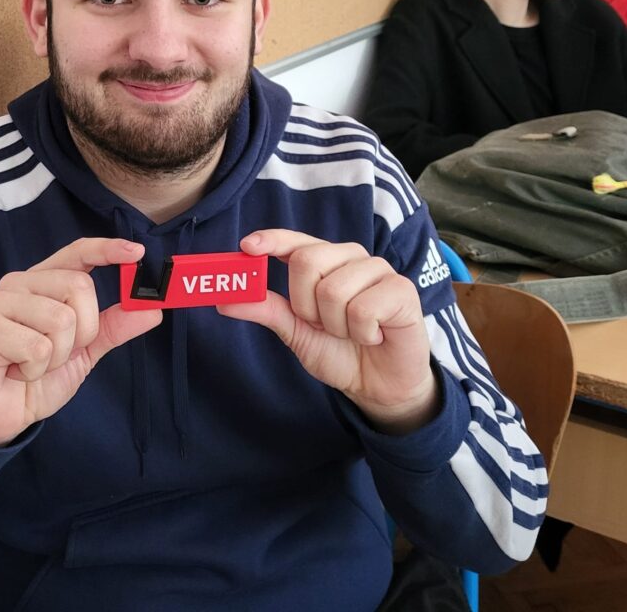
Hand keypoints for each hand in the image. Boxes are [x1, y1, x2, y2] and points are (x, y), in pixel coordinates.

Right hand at [0, 238, 161, 445]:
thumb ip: (113, 327)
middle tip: (59, 353)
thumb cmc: (37, 377)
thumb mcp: (84, 351)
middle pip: (79, 287)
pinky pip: (37, 347)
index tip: (136, 253)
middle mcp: (19, 283)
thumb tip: (152, 309)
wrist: (1, 416)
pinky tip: (18, 372)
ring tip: (35, 364)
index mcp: (42, 281)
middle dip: (83, 332)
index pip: (77, 252)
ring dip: (58, 356)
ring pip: (61, 319)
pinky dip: (37, 369)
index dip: (107, 249)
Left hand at [218, 230, 438, 433]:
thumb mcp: (296, 331)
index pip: (295, 241)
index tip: (247, 247)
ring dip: (336, 325)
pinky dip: (362, 333)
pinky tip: (374, 335)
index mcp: (324, 261)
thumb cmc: (339, 352)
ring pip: (333, 290)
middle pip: (307, 262)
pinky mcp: (402, 290)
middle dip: (306, 306)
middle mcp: (350, 257)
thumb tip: (224, 300)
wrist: (379, 386)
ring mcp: (378, 270)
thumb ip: (265, 310)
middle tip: (323, 325)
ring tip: (351, 332)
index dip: (271, 240)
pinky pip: (363, 308)